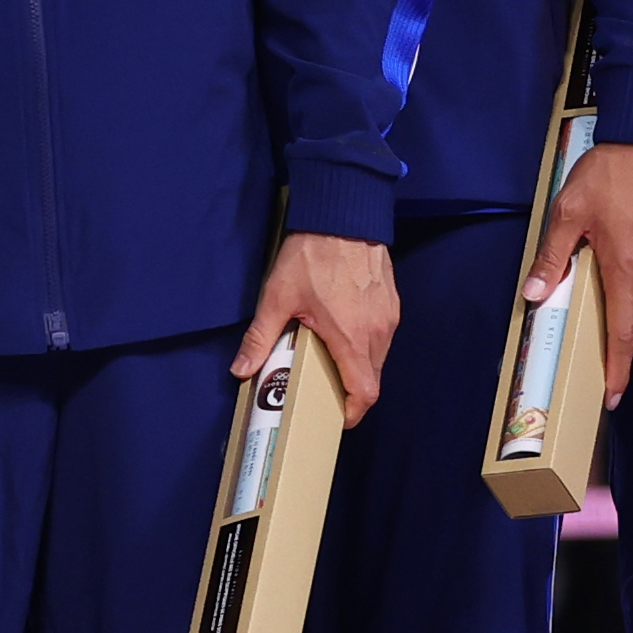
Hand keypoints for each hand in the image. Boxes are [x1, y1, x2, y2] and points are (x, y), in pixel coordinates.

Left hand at [237, 229, 399, 422]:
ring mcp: (388, 317)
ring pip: (379, 357)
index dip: (352, 412)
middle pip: (372, 377)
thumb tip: (240, 369)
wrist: (343, 215)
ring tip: (330, 361)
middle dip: (351, 389)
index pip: (364, 392)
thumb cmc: (311, 256)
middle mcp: (378, 333)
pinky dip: (366, 344)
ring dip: (359, 365)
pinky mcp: (391, 303)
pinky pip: (382, 336)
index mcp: (352, 338)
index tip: (336, 417)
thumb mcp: (277, 298)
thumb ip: (260, 338)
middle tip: (324, 390)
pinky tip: (343, 333)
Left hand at [529, 138, 632, 402]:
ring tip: (605, 311)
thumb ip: (552, 256)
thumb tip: (535, 292)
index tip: (613, 394)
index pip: (623, 332)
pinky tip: (622, 270)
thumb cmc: (609, 176)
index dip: (618, 366)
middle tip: (603, 362)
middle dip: (620, 343)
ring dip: (628, 308)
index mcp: (627, 270)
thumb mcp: (569, 213)